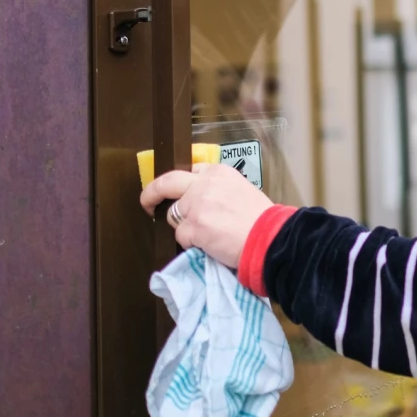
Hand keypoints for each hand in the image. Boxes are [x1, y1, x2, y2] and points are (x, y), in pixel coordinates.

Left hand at [140, 163, 273, 269]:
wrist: (269, 237)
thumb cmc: (262, 218)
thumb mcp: (242, 190)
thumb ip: (219, 190)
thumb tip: (205, 203)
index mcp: (218, 172)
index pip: (189, 170)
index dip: (181, 183)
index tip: (177, 192)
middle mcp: (204, 183)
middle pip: (167, 182)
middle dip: (151, 193)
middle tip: (147, 203)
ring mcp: (195, 205)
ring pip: (173, 216)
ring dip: (183, 227)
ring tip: (203, 236)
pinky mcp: (192, 227)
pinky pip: (180, 237)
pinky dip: (191, 244)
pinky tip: (209, 245)